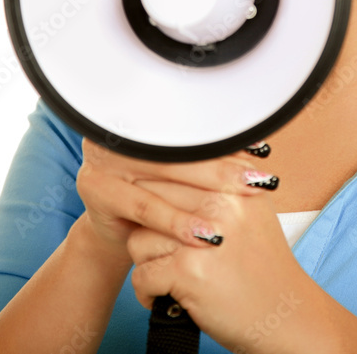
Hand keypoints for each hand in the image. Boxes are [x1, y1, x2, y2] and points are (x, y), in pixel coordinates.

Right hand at [76, 137, 274, 260]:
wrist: (119, 238)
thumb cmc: (158, 198)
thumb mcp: (180, 173)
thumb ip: (206, 153)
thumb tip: (259, 140)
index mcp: (140, 118)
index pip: (190, 127)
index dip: (226, 139)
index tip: (259, 151)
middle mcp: (117, 131)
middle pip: (179, 148)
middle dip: (224, 164)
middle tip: (258, 178)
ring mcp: (103, 159)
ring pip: (166, 174)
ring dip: (208, 191)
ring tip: (241, 204)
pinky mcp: (97, 191)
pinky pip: (146, 207)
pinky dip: (179, 222)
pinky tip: (206, 235)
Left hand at [126, 179, 319, 352]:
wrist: (284, 315)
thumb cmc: (263, 266)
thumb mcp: (252, 210)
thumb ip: (222, 182)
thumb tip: (172, 164)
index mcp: (233, 184)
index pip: (171, 170)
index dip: (153, 193)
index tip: (153, 210)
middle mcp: (219, 204)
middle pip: (149, 202)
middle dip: (146, 228)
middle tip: (158, 247)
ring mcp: (202, 237)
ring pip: (139, 239)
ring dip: (145, 262)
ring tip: (165, 273)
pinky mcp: (187, 271)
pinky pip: (141, 275)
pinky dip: (147, 292)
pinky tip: (163, 296)